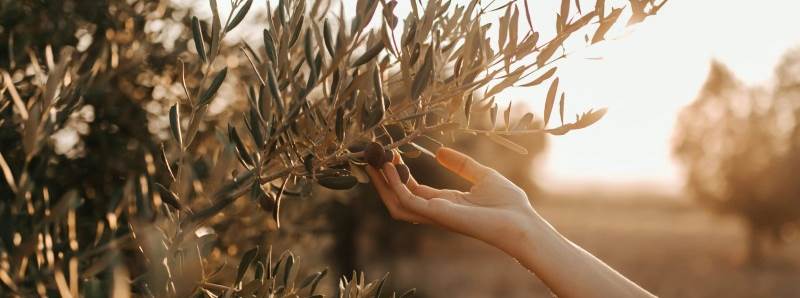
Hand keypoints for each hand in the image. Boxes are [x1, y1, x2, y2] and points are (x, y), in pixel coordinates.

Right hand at [366, 147, 538, 252]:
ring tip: (374, 160)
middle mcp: (436, 211)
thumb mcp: (482, 175)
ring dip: (382, 183)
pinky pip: (407, 200)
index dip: (399, 172)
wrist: (520, 222)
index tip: (391, 153)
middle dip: (383, 178)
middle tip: (372, 156)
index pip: (413, 189)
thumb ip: (461, 164)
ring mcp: (435, 215)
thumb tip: (438, 152)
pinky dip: (396, 185)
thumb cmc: (508, 204)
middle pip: (398, 197)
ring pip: (396, 202)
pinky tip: (391, 167)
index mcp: (446, 203)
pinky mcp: (437, 215)